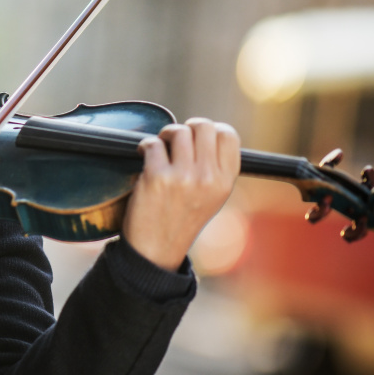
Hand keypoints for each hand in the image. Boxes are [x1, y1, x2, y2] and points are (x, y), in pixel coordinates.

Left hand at [122, 118, 240, 271]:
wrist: (157, 249)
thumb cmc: (182, 219)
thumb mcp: (213, 197)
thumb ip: (215, 167)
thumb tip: (206, 132)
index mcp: (225, 181)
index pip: (228, 135)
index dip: (211, 130)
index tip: (198, 137)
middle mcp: (208, 178)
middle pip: (203, 125)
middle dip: (187, 128)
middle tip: (176, 139)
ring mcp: (183, 177)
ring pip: (178, 131)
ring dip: (165, 135)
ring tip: (161, 147)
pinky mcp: (157, 178)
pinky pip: (153, 143)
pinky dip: (145, 146)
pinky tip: (145, 155)